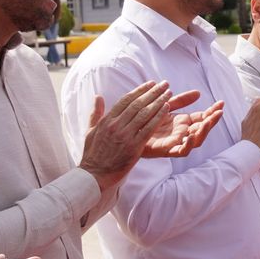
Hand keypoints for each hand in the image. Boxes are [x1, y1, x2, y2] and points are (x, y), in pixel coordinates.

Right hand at [79, 81, 197, 187]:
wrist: (94, 174)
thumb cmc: (93, 154)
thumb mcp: (91, 131)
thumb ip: (96, 113)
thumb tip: (97, 96)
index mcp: (106, 121)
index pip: (125, 100)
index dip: (140, 90)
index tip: (151, 83)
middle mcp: (115, 125)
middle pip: (137, 104)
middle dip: (153, 92)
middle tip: (165, 84)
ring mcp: (125, 135)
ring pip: (144, 114)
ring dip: (158, 101)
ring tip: (169, 93)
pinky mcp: (133, 146)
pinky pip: (149, 128)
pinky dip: (158, 117)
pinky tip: (167, 108)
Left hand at [142, 99, 223, 160]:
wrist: (126, 133)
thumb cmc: (144, 119)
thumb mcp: (164, 106)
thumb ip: (181, 100)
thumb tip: (198, 93)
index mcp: (183, 123)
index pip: (202, 117)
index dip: (212, 111)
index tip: (221, 103)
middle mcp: (182, 133)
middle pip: (202, 129)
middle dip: (212, 121)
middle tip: (219, 112)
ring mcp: (175, 142)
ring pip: (196, 141)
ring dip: (204, 132)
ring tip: (208, 121)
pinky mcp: (166, 150)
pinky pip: (181, 151)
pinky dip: (188, 145)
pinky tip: (190, 136)